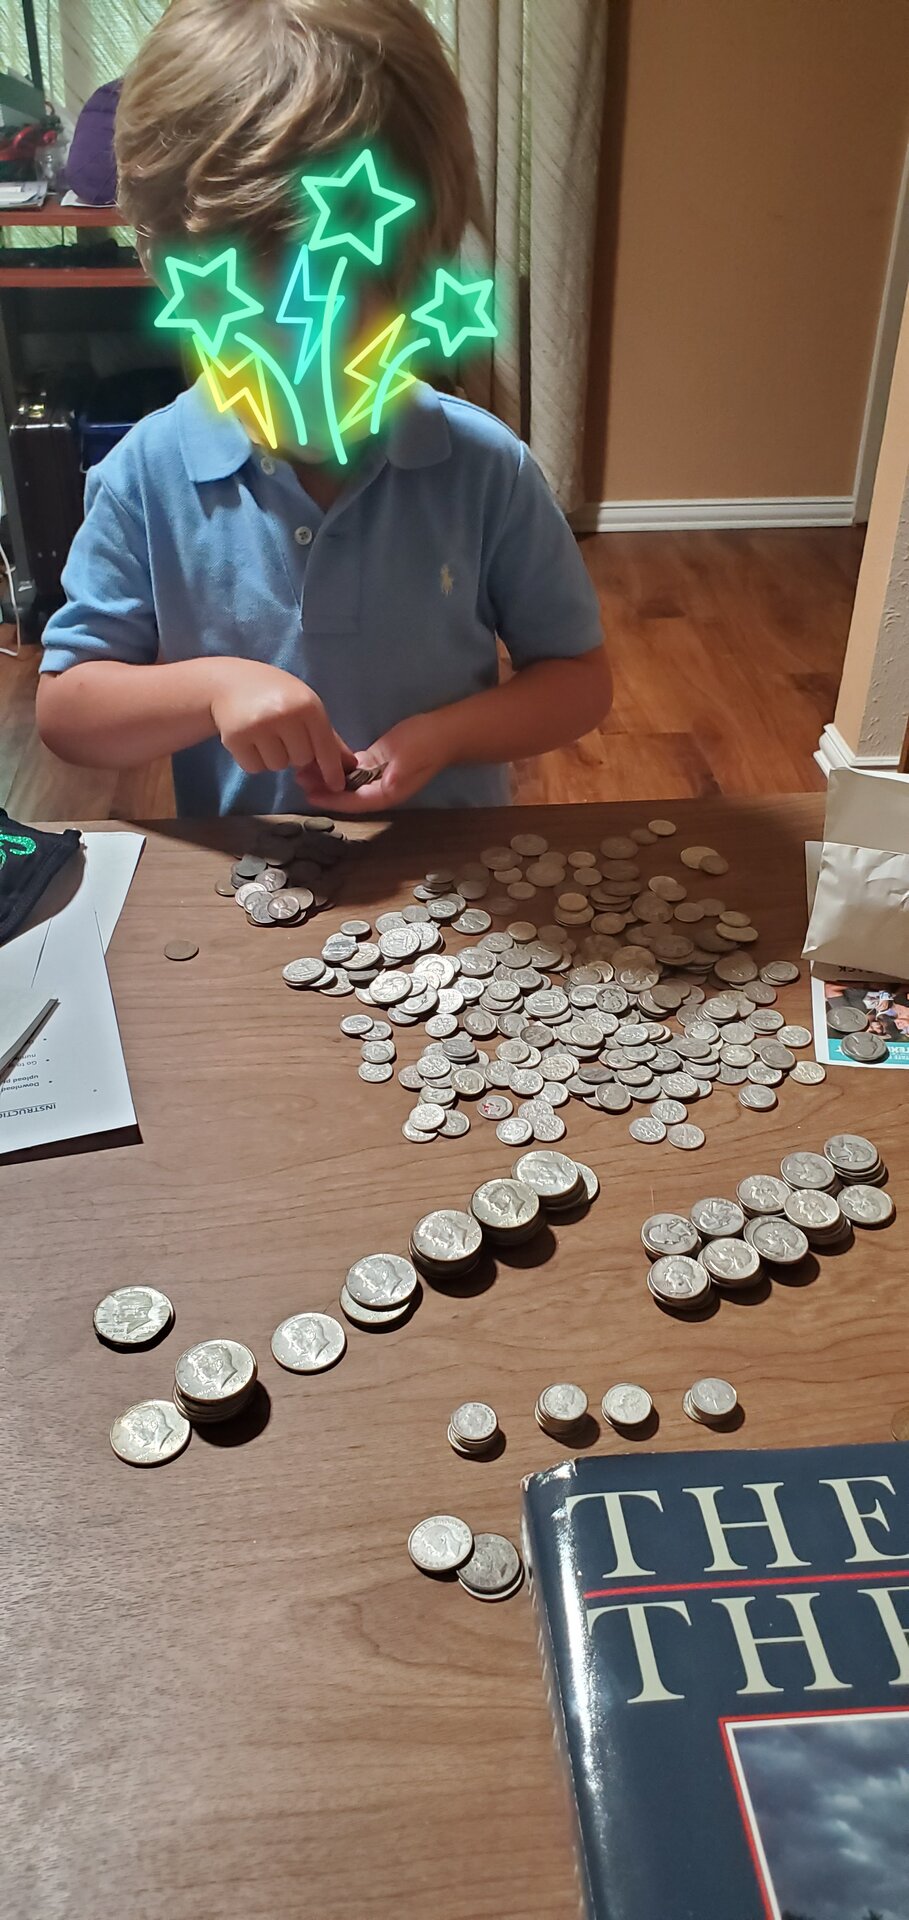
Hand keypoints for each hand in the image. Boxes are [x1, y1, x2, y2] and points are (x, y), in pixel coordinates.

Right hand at [208, 659, 355, 792]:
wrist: (228, 682)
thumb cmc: (275, 694)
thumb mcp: (305, 706)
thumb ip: (327, 736)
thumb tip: (351, 765)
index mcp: (307, 705)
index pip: (325, 746)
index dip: (332, 769)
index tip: (337, 786)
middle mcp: (285, 714)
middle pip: (301, 760)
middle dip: (294, 754)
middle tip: (282, 735)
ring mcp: (259, 726)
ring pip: (277, 766)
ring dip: (273, 757)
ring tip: (264, 735)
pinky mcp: (235, 738)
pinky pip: (254, 767)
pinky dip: (253, 760)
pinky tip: (249, 739)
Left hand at [303, 712, 450, 812]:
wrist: (444, 731)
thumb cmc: (427, 744)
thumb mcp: (408, 758)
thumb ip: (392, 772)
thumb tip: (378, 784)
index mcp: (386, 793)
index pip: (353, 801)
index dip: (331, 799)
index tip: (310, 793)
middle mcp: (378, 789)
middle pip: (346, 795)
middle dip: (323, 789)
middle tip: (299, 778)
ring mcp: (376, 776)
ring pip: (346, 782)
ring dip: (326, 776)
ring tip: (303, 767)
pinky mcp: (375, 762)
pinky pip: (351, 769)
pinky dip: (335, 765)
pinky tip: (320, 757)